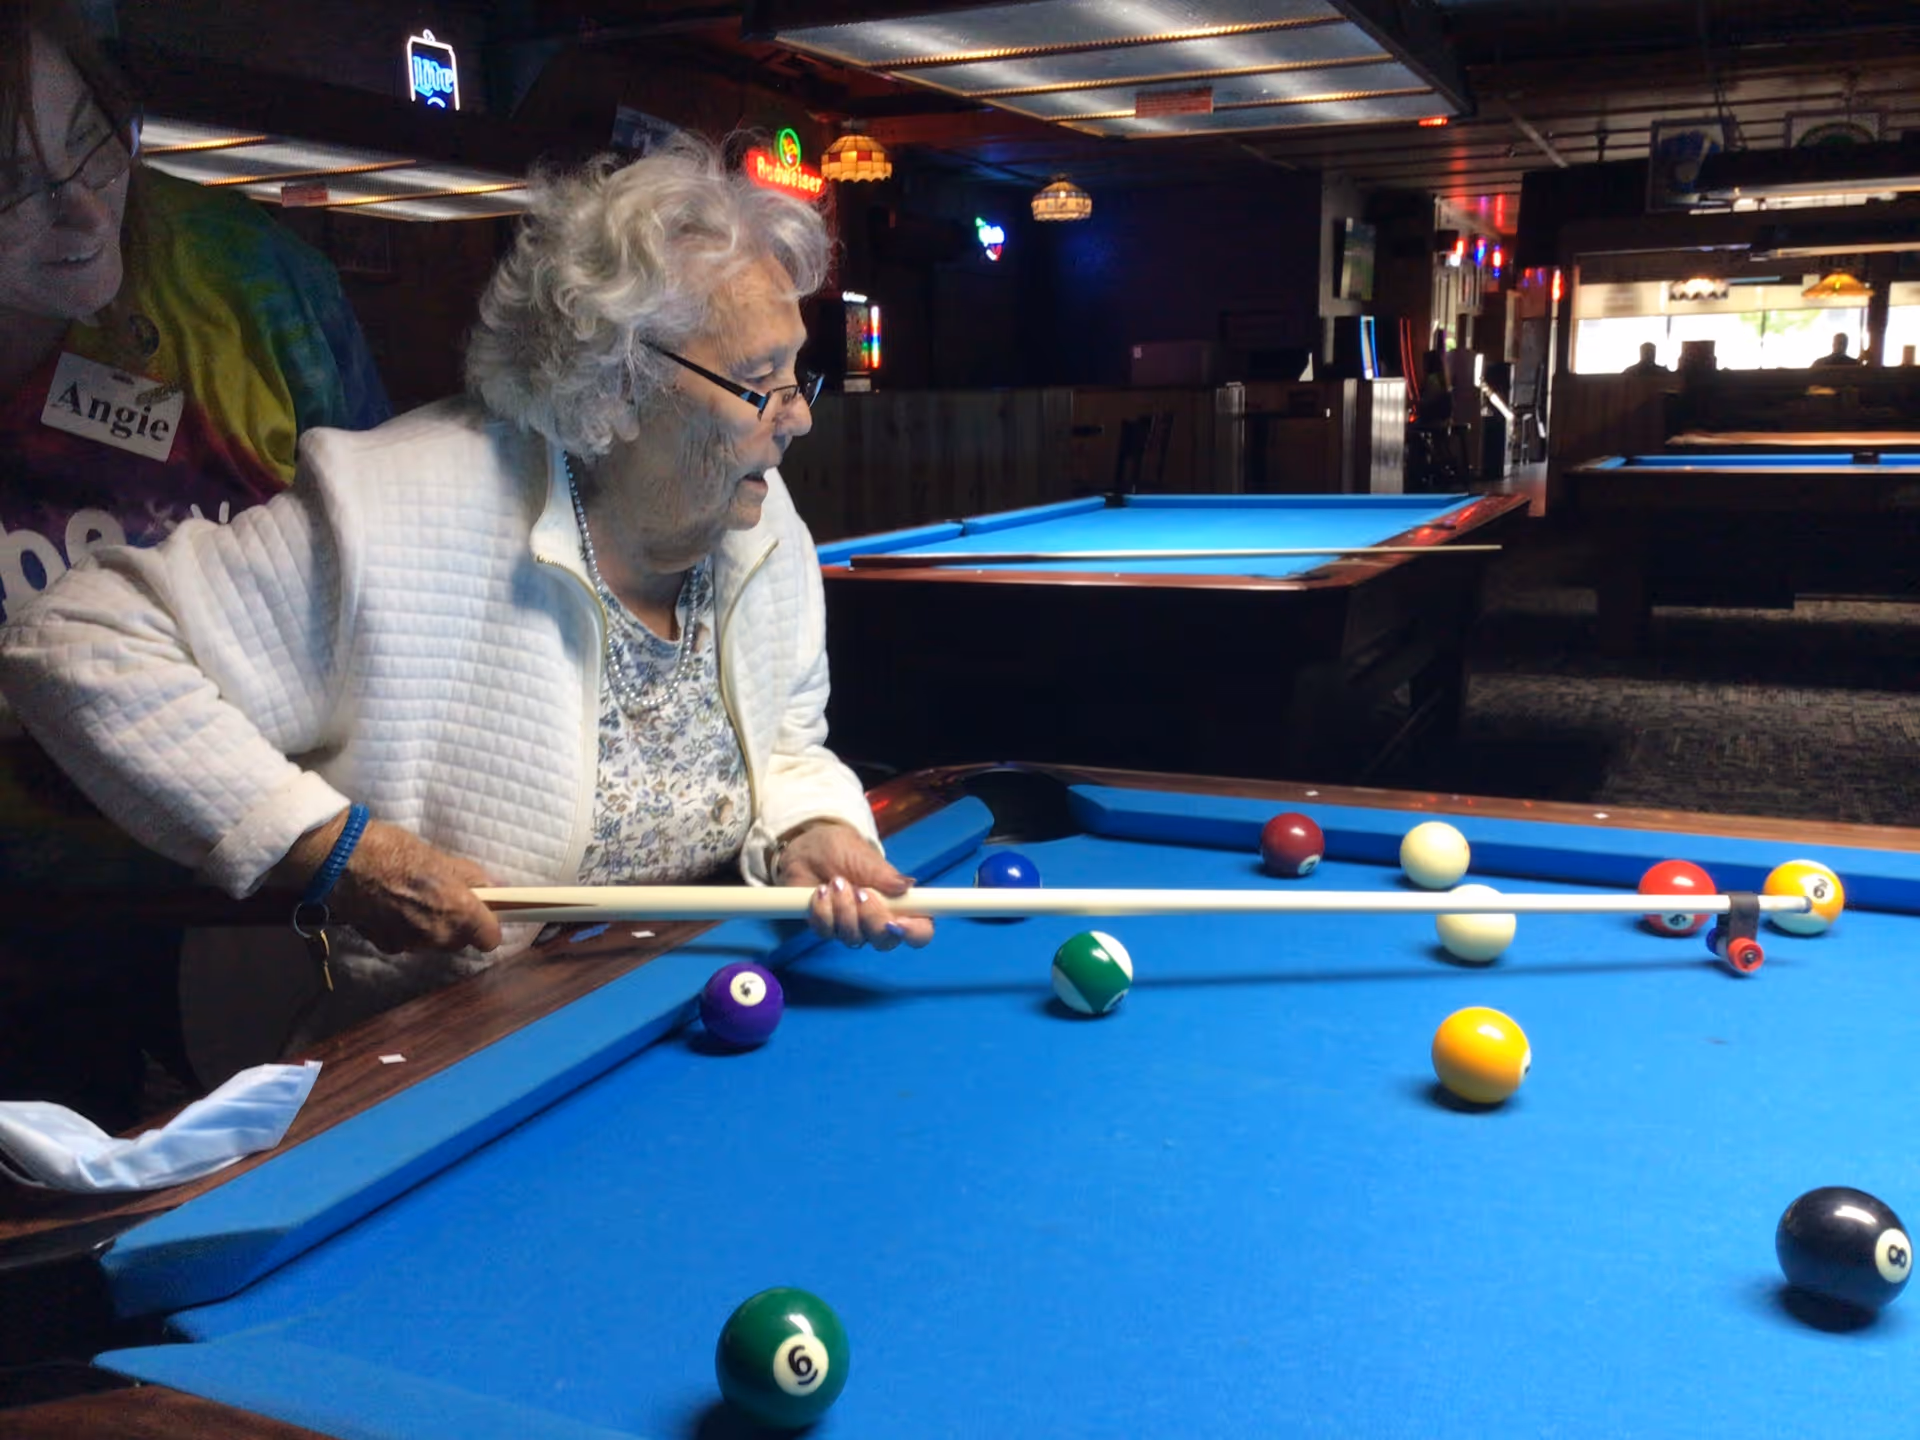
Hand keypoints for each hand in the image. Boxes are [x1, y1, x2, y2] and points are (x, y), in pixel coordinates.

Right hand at [277, 812, 501, 954]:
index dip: (487, 925)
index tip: (481, 912)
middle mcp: (437, 936)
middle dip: (457, 924)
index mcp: (458, 912)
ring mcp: (411, 944)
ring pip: (433, 943)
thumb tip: (497, 888)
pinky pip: (408, 942)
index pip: (489, 939)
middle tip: (443, 897)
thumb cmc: (393, 851)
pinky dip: (405, 929)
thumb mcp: (441, 858)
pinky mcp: (386, 946)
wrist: (341, 862)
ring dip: (430, 927)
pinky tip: (392, 907)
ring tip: (413, 898)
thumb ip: (473, 879)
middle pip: (460, 941)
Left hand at [777, 820, 932, 951]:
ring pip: (854, 938)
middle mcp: (879, 921)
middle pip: (886, 942)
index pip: (920, 930)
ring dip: (843, 909)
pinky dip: (822, 910)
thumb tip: (907, 885)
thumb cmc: (843, 850)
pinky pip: (826, 932)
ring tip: (836, 882)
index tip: (898, 920)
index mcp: (899, 904)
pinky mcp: (827, 928)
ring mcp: (852, 927)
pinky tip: (820, 891)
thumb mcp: (865, 857)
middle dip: (871, 918)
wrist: (808, 848)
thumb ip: (885, 875)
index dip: (915, 932)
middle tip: (860, 891)